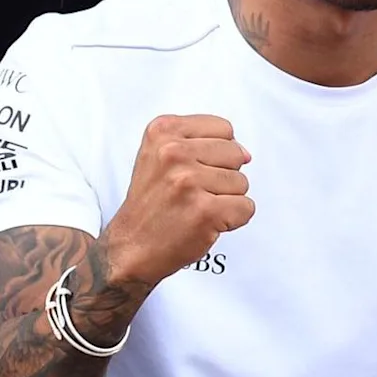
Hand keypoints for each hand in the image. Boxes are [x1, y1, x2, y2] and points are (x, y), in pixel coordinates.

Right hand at [99, 114, 252, 292]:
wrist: (131, 246)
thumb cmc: (151, 204)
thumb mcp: (160, 155)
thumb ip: (200, 143)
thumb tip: (246, 153)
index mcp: (162, 130)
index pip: (224, 129)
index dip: (217, 154)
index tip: (193, 170)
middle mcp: (172, 152)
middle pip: (235, 154)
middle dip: (222, 177)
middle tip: (192, 193)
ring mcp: (188, 181)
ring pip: (242, 183)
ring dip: (225, 200)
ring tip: (194, 208)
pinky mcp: (204, 210)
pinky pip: (246, 208)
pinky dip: (233, 220)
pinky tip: (205, 223)